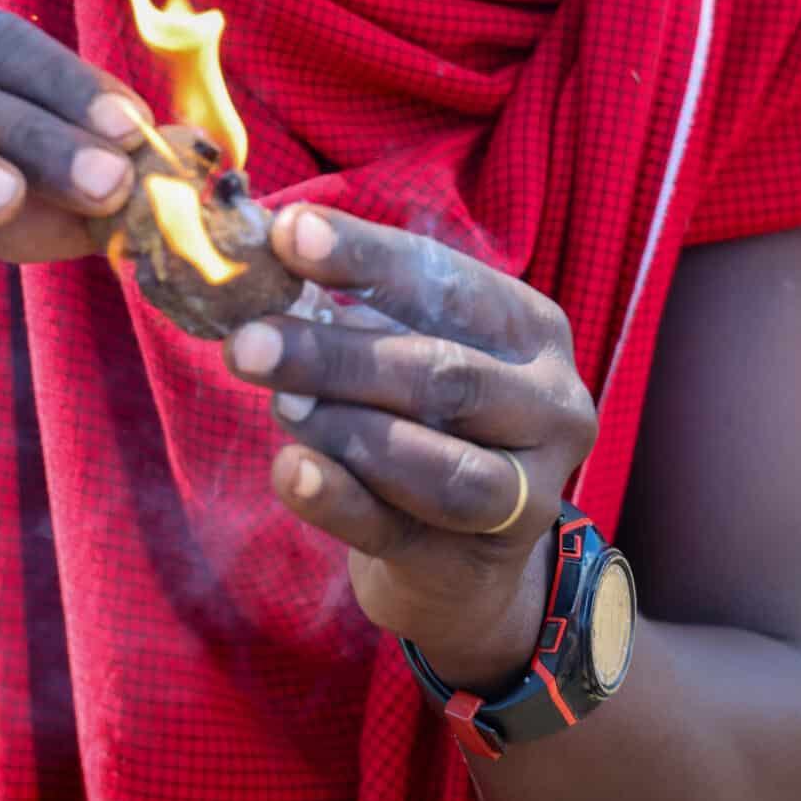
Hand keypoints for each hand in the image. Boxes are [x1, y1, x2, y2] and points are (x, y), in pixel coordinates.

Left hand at [223, 204, 597, 694]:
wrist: (460, 559)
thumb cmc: (421, 417)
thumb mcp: (404, 347)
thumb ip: (351, 304)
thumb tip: (267, 246)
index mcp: (531, 330)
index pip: (449, 283)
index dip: (368, 257)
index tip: (290, 235)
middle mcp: (551, 407)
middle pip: (444, 375)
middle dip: (338, 356)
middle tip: (249, 341)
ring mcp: (527, 495)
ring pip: (439, 464)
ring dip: (347, 429)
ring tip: (277, 406)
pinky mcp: (475, 565)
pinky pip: (401, 531)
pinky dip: (340, 499)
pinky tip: (290, 472)